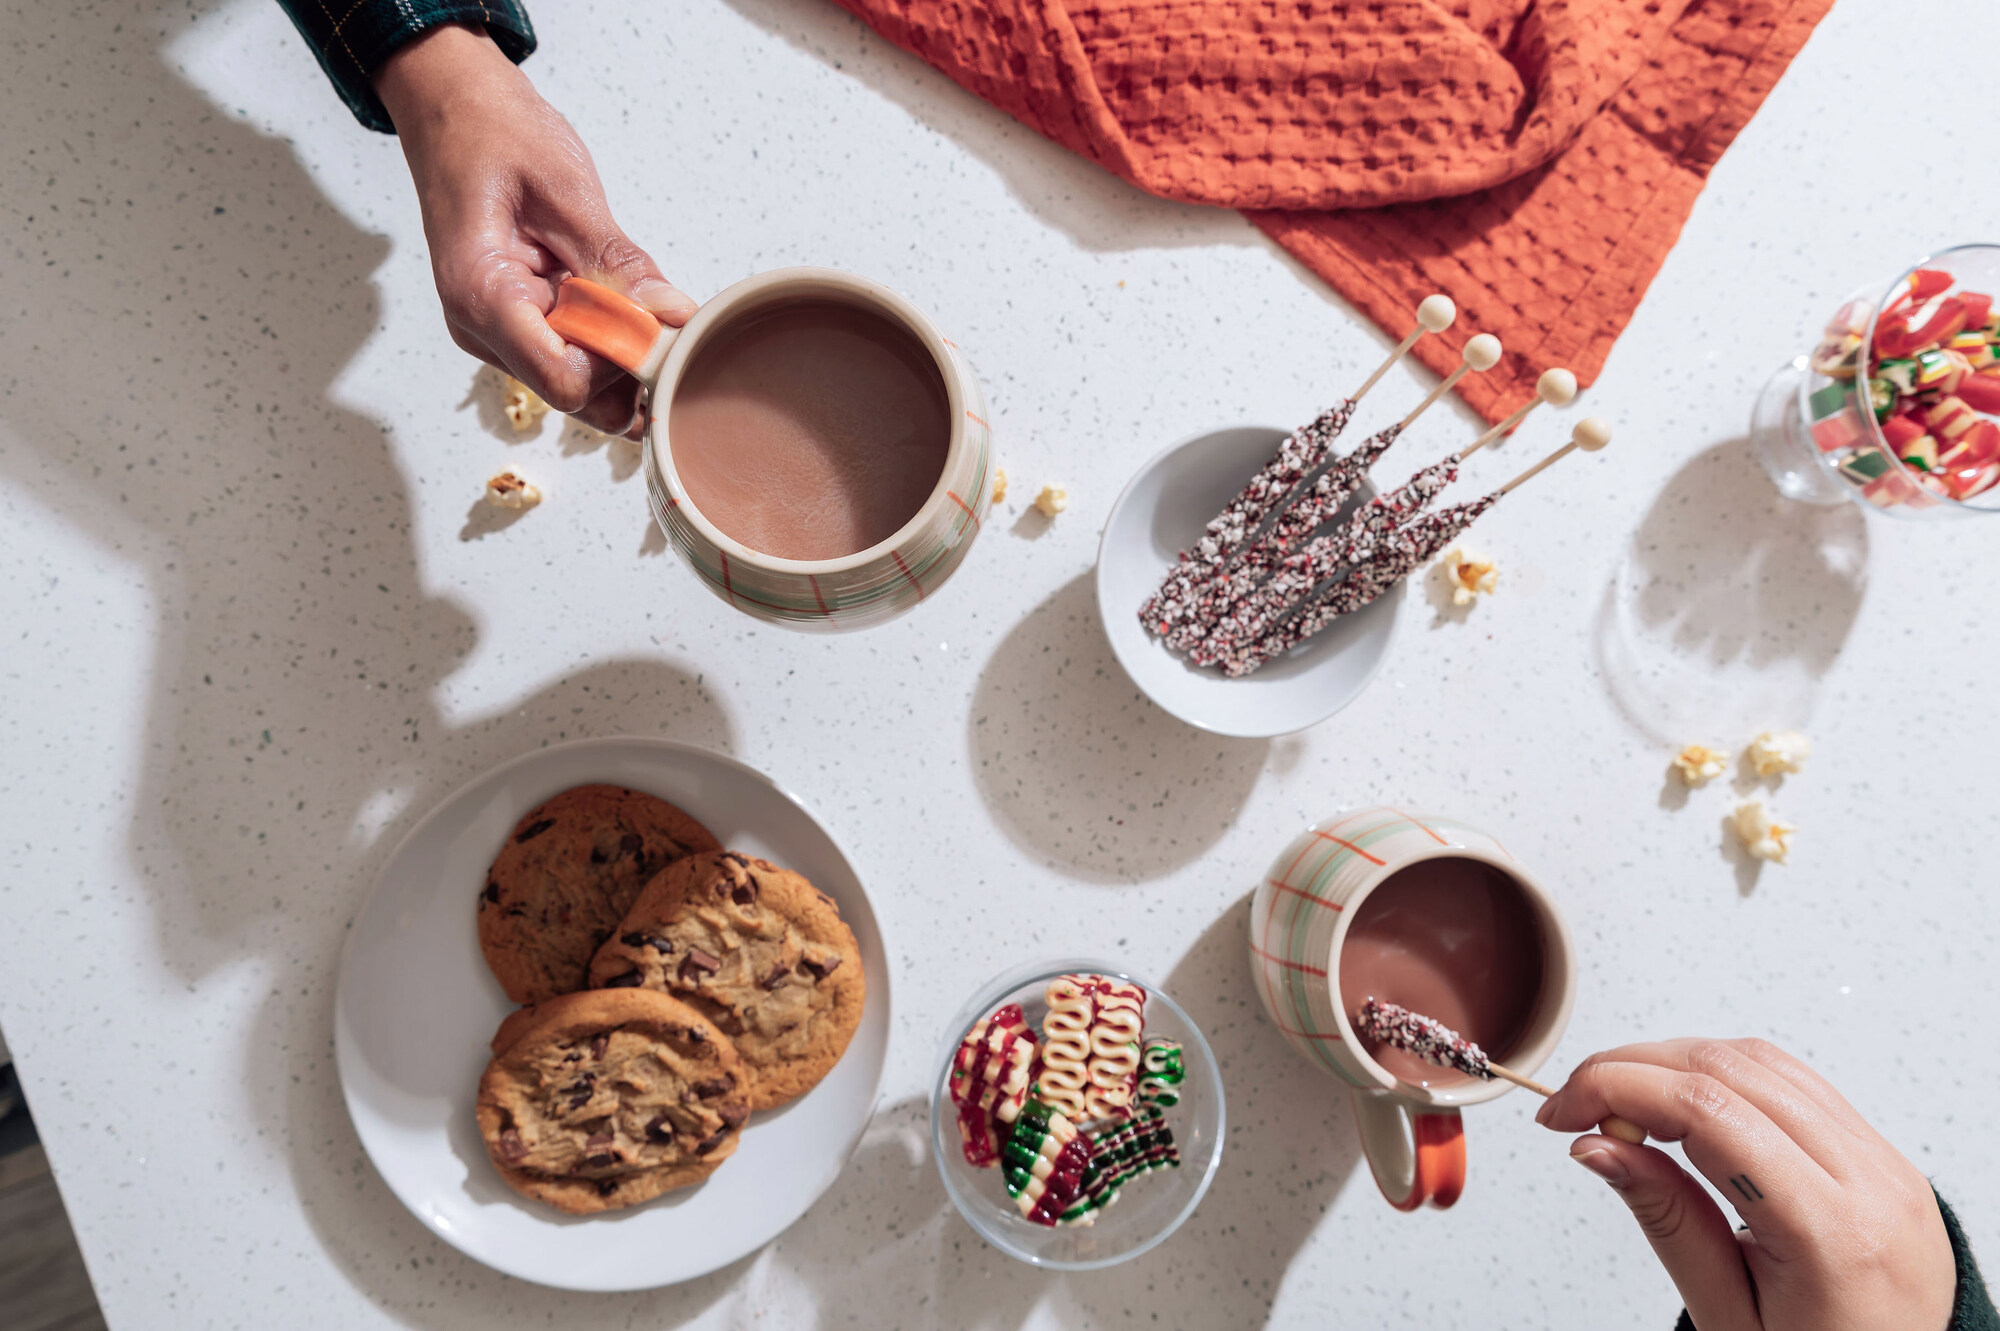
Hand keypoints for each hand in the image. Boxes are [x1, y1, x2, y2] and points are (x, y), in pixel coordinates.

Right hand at [374, 24, 692, 436]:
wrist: (450, 105)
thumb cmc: (491, 132)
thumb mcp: (565, 188)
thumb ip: (616, 260)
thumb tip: (670, 313)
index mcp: (482, 296)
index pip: (566, 381)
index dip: (622, 359)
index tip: (654, 318)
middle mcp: (483, 329)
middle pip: (578, 395)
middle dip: (628, 362)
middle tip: (659, 306)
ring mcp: (499, 332)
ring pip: (581, 384)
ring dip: (622, 353)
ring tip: (633, 292)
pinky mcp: (519, 322)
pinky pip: (575, 354)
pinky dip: (609, 338)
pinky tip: (618, 297)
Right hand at [1538, 1038, 1954, 1330]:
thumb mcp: (1730, 1316)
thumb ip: (1667, 1220)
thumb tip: (1597, 1144)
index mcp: (1833, 1233)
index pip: (1707, 1112)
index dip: (1617, 1089)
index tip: (1563, 1111)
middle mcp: (1871, 1182)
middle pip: (1728, 1070)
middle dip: (1632, 1069)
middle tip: (1577, 1106)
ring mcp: (1885, 1162)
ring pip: (1760, 1061)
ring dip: (1675, 1064)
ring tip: (1624, 1107)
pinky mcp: (1883, 1156)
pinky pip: (1794, 1082)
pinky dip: (1724, 1076)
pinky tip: (1684, 1106)